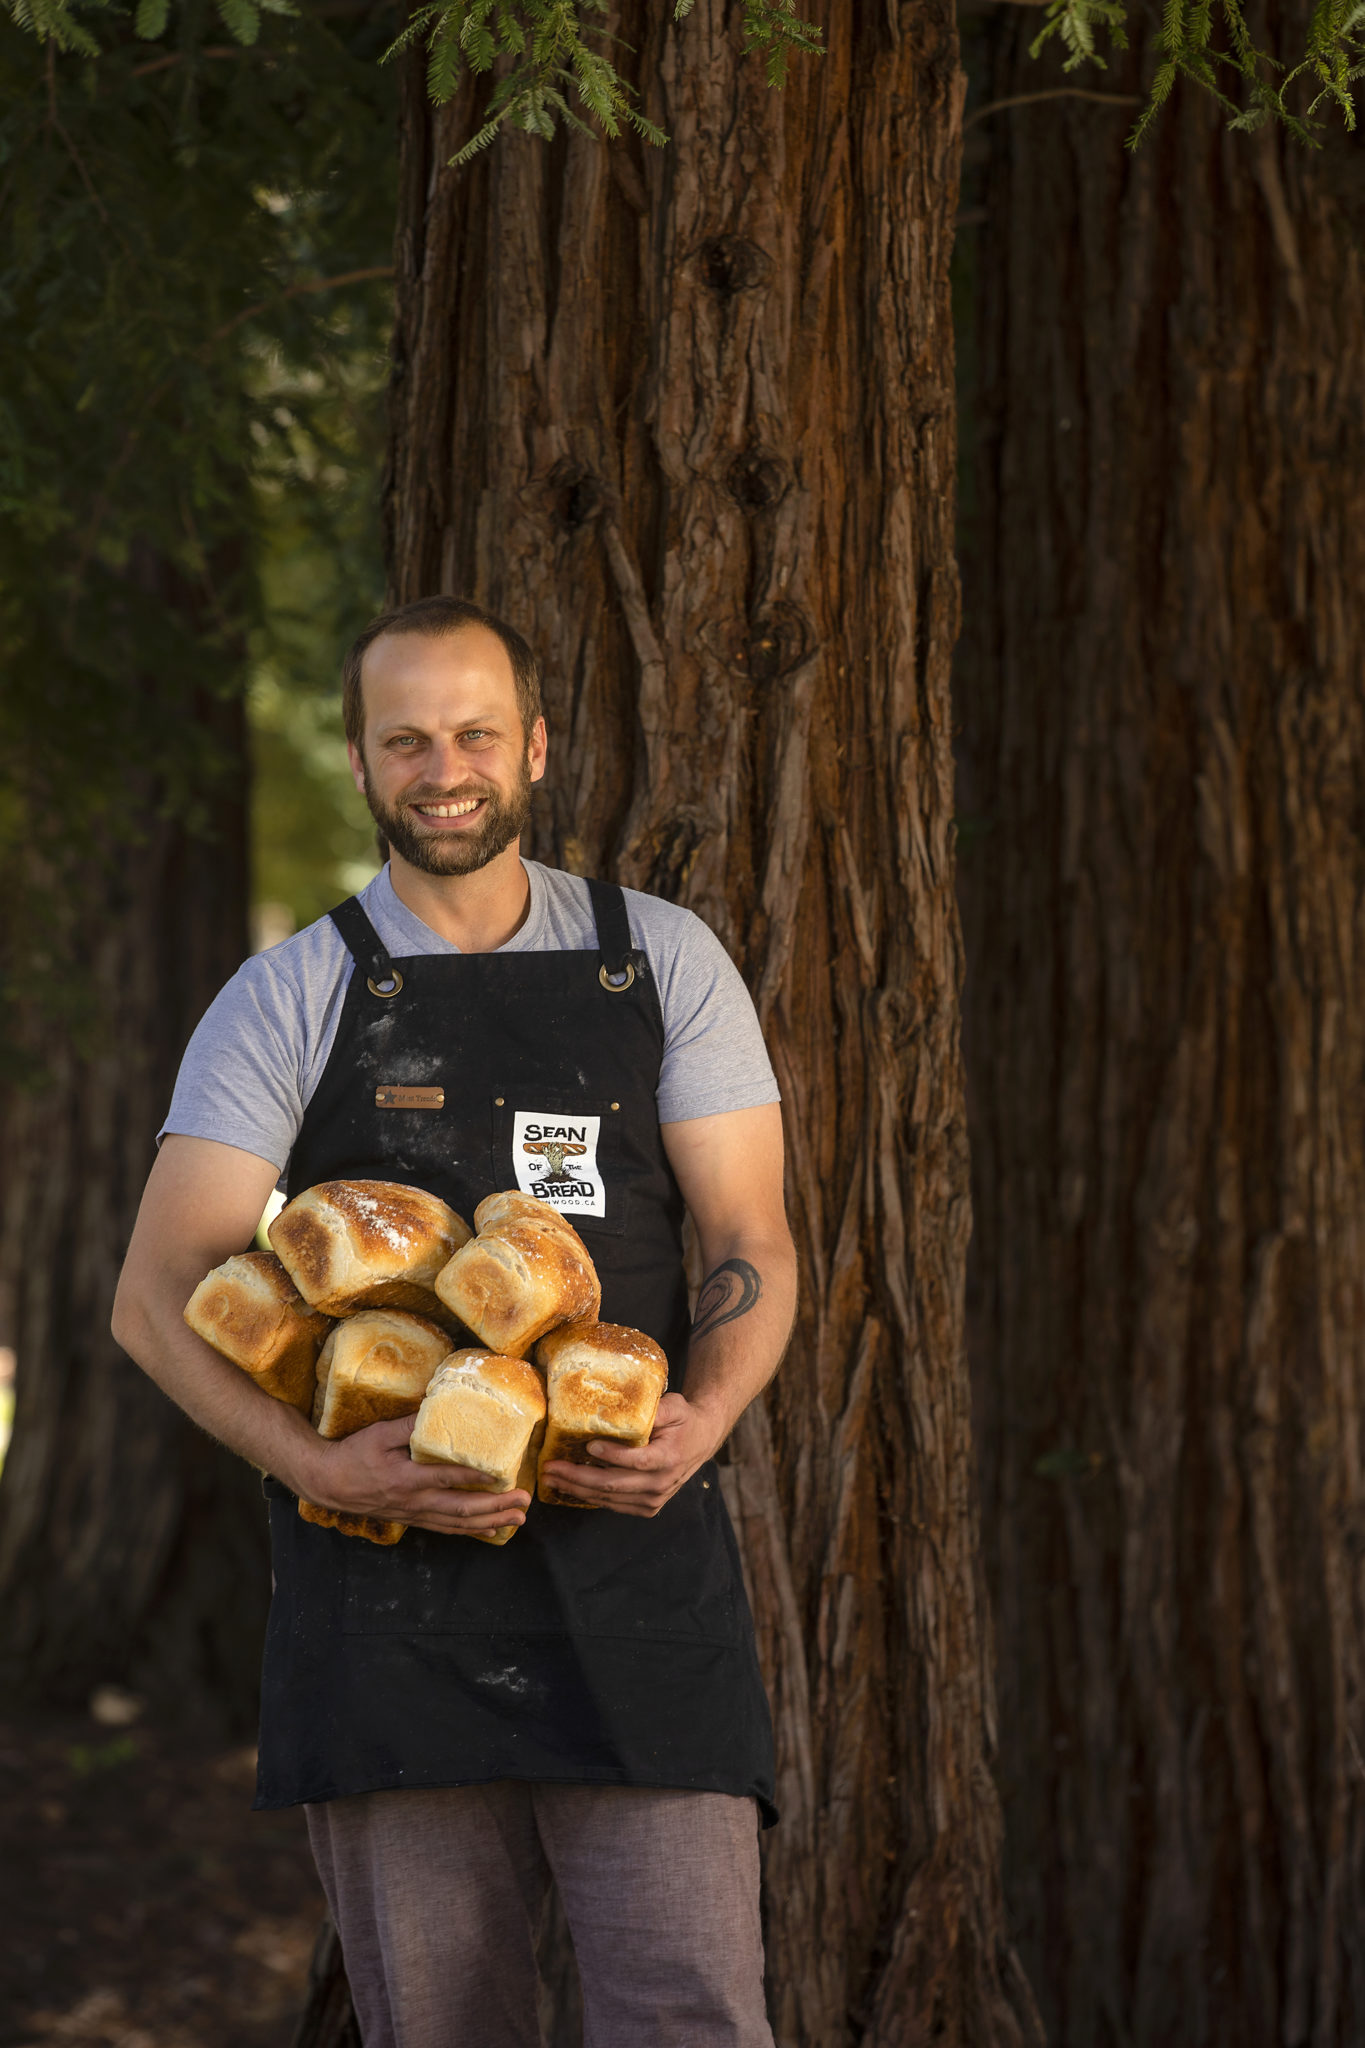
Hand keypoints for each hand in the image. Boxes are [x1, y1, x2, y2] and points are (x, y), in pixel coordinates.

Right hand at [297, 1415, 529, 1537]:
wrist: (329, 1483)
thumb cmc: (353, 1455)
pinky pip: (446, 1528)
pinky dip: (470, 1530)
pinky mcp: (413, 1518)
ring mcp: (415, 1513)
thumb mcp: (378, 1434)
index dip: (476, 1477)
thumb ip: (409, 1425)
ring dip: (490, 1522)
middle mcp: (415, 1501)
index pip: (448, 1478)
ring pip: (458, 1523)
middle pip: (461, 1508)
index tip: (503, 1475)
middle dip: (496, 1507)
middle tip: (523, 1502)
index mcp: (407, 1478)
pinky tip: (491, 1529)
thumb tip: (436, 1408)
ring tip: (517, 1519)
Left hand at [540, 1392, 720, 1518]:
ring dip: (576, 1489)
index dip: (613, 1455)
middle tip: (550, 1467)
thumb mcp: (675, 1406)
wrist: (701, 1441)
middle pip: (614, 1484)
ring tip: (551, 1477)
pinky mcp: (647, 1507)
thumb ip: (655, 1410)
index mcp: (669, 1457)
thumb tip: (625, 1410)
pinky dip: (589, 1496)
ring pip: (609, 1498)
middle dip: (577, 1477)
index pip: (638, 1461)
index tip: (589, 1446)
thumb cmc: (683, 1420)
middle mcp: (661, 1483)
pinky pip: (613, 1505)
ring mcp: (654, 1499)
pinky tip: (570, 1486)